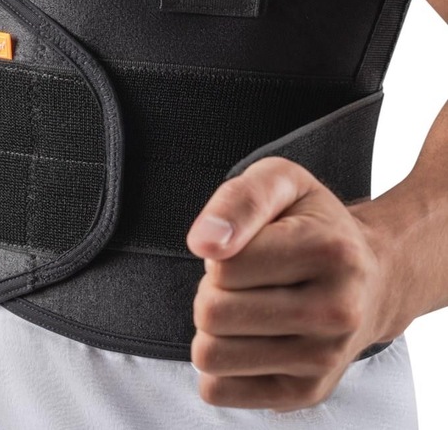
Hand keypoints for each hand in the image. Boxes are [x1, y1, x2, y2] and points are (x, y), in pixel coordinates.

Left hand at [186, 156, 395, 412]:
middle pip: (212, 312)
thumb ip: (239, 200)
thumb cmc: (313, 222)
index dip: (220, 250)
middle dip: (212, 288)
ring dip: (214, 326)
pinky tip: (249, 338)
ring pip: (210, 354)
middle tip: (246, 277)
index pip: (222, 265)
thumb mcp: (280, 182)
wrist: (371, 276)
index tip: (249, 244)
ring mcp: (324, 360)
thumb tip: (204, 244)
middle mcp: (336, 312)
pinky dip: (219, 362)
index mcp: (330, 251)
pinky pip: (218, 389)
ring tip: (248, 303)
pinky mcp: (305, 393)